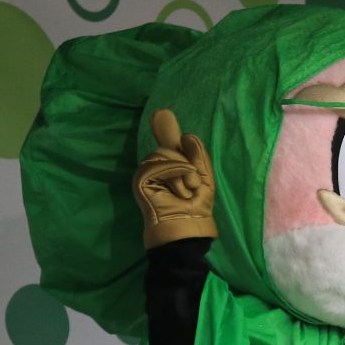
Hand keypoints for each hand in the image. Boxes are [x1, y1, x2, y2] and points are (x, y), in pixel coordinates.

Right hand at [134, 108, 216, 247]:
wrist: (186, 227)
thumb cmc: (196, 207)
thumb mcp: (204, 177)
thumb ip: (196, 154)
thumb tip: (186, 134)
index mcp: (171, 167)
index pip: (170, 143)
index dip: (170, 133)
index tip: (163, 116)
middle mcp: (157, 169)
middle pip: (169, 147)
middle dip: (186, 164)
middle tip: (192, 186)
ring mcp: (147, 174)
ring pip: (164, 153)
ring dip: (181, 172)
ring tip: (186, 191)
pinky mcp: (141, 180)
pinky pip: (157, 163)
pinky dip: (173, 173)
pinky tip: (178, 189)